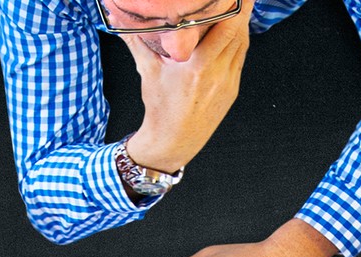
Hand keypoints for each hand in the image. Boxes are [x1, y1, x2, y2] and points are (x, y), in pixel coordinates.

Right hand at [120, 3, 249, 172]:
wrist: (174, 140)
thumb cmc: (160, 106)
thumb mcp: (147, 69)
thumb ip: (136, 39)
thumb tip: (117, 15)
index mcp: (199, 68)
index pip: (224, 31)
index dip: (232, 10)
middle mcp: (219, 75)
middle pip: (238, 35)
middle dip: (242, 11)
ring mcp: (229, 83)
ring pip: (242, 47)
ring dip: (243, 25)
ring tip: (242, 5)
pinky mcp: (233, 89)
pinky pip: (240, 59)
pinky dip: (239, 42)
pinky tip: (237, 30)